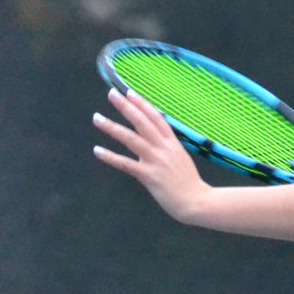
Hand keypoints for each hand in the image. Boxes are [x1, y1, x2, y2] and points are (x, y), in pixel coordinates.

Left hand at [92, 88, 209, 222]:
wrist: (196, 201)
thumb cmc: (188, 182)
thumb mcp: (180, 157)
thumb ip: (167, 146)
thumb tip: (154, 137)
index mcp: (172, 142)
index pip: (156, 117)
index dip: (142, 104)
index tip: (129, 92)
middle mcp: (164, 148)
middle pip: (142, 122)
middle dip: (126, 107)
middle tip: (111, 94)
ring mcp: (156, 161)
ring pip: (131, 139)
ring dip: (112, 127)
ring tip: (97, 118)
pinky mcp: (149, 176)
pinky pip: (126, 163)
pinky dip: (110, 157)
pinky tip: (97, 151)